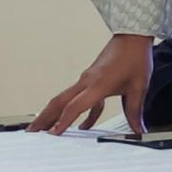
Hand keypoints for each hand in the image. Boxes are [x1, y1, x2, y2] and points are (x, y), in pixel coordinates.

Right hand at [30, 34, 155, 136]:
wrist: (132, 37)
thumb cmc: (134, 57)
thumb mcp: (138, 87)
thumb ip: (135, 110)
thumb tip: (137, 128)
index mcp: (97, 85)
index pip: (75, 106)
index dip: (64, 121)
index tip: (53, 133)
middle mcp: (86, 82)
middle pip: (59, 102)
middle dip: (45, 118)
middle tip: (32, 132)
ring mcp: (86, 80)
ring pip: (65, 99)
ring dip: (54, 114)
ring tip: (46, 130)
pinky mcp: (90, 79)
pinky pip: (79, 99)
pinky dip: (78, 112)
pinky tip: (83, 126)